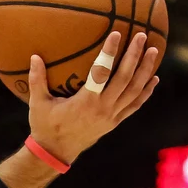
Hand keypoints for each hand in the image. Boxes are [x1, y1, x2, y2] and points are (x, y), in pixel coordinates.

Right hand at [26, 30, 159, 164]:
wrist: (56, 153)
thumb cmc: (45, 126)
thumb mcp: (38, 104)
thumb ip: (37, 80)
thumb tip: (34, 56)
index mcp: (85, 102)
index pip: (101, 72)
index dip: (109, 52)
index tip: (116, 34)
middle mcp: (103, 108)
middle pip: (125, 78)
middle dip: (135, 56)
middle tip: (142, 36)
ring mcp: (111, 116)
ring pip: (134, 91)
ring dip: (145, 70)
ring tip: (154, 51)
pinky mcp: (115, 122)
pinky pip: (135, 105)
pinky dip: (146, 92)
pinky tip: (153, 78)